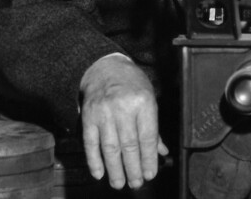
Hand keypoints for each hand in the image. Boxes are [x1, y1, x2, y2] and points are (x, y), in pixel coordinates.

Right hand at [79, 54, 168, 189]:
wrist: (105, 68)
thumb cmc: (132, 85)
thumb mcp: (149, 99)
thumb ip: (154, 127)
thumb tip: (162, 152)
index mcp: (143, 103)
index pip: (148, 137)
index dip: (149, 158)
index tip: (150, 174)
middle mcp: (123, 108)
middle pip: (129, 145)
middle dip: (133, 168)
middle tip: (136, 183)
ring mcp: (104, 113)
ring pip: (110, 147)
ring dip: (115, 169)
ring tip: (120, 183)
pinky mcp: (88, 117)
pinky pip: (91, 143)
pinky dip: (94, 160)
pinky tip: (99, 173)